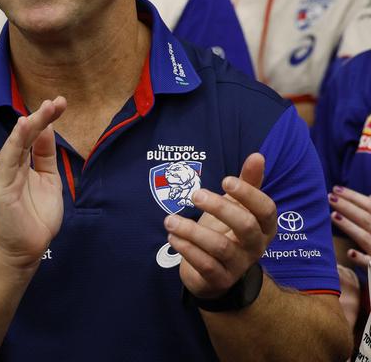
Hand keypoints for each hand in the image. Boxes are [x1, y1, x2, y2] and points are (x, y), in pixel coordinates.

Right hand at [0, 97, 66, 272]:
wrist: (27, 249)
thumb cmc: (37, 216)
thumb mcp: (49, 180)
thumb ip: (45, 156)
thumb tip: (47, 129)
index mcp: (20, 163)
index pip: (32, 136)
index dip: (45, 120)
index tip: (60, 104)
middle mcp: (10, 166)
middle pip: (24, 136)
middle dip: (40, 118)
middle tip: (57, 102)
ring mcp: (3, 176)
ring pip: (16, 145)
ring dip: (28, 126)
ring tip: (41, 110)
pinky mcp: (1, 188)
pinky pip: (8, 161)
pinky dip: (14, 143)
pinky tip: (22, 127)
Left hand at [166, 153, 275, 298]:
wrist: (214, 273)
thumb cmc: (226, 231)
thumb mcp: (237, 206)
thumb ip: (248, 183)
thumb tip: (257, 155)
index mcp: (264, 226)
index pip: (266, 209)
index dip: (248, 194)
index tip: (225, 180)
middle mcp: (256, 247)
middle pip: (245, 226)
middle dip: (219, 208)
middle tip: (194, 195)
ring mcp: (239, 265)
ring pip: (220, 247)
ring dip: (192, 231)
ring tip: (169, 220)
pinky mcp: (219, 280)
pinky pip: (205, 264)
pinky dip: (187, 249)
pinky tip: (172, 237)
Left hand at [328, 185, 370, 266]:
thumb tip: (369, 196)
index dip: (354, 197)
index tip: (336, 189)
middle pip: (367, 219)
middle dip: (348, 207)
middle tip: (329, 197)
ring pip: (365, 238)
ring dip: (350, 227)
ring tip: (333, 215)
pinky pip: (370, 264)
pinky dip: (361, 258)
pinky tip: (350, 253)